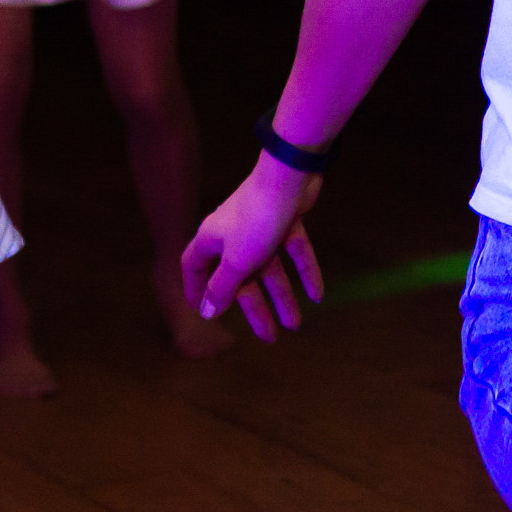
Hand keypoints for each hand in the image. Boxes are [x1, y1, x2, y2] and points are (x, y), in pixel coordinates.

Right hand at [182, 162, 324, 341]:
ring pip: (271, 267)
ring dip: (283, 295)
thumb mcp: (237, 261)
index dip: (197, 291)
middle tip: (270, 337)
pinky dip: (305, 271)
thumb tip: (206, 312)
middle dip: (256, 308)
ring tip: (296, 324)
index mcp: (212, 240)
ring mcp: (261, 226)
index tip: (205, 314)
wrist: (291, 174)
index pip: (194, 268)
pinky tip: (317, 295)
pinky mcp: (286, 218)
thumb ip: (223, 287)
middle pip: (241, 278)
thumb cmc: (257, 218)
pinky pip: (294, 251)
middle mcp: (233, 233)